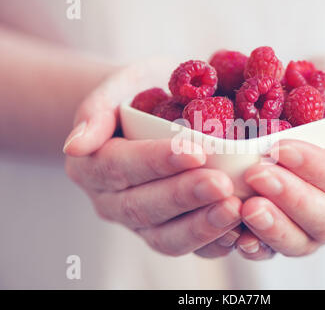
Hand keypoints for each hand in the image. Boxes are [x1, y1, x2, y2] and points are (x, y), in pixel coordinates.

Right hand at [64, 63, 241, 257]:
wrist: (144, 115)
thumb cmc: (136, 95)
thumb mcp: (116, 87)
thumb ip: (95, 111)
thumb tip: (74, 145)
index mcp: (93, 164)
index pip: (121, 166)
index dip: (156, 162)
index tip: (196, 151)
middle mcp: (111, 200)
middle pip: (142, 206)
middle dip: (184, 197)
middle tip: (221, 185)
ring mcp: (138, 222)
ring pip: (163, 237)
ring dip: (200, 226)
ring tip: (234, 210)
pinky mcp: (164, 232)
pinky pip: (186, 247)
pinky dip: (212, 245)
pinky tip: (239, 232)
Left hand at [236, 58, 324, 259]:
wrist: (324, 105)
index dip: (317, 168)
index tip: (281, 148)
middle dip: (291, 199)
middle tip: (256, 175)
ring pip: (304, 242)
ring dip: (274, 228)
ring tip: (246, 207)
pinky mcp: (297, 232)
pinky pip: (279, 249)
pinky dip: (258, 246)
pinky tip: (237, 236)